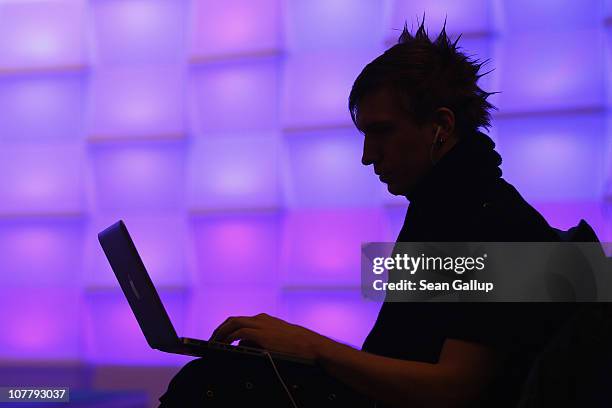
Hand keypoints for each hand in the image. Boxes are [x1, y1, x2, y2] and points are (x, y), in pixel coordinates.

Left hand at [209, 313, 328, 359]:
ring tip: (214, 344)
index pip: (240, 320)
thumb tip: (243, 346)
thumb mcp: (275, 340)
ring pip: (233, 323)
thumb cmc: (296, 346)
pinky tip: (224, 346)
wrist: (310, 345)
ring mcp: (261, 324)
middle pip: (233, 320)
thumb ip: (259, 340)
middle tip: (212, 341)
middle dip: (220, 330)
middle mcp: (260, 319)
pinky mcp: (262, 334)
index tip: (219, 337)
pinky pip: (239, 333)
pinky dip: (229, 338)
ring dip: (221, 334)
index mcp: (264, 319)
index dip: (227, 328)